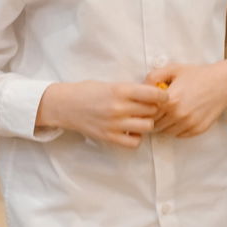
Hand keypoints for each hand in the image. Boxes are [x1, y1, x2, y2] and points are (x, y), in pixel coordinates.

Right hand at [36, 81, 167, 148]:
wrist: (65, 105)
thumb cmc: (88, 91)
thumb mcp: (110, 84)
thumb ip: (130, 90)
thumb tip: (154, 94)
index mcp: (120, 90)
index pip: (153, 94)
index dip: (162, 95)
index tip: (162, 96)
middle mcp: (119, 107)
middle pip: (152, 111)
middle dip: (154, 108)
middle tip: (150, 107)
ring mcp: (114, 124)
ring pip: (147, 127)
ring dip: (147, 123)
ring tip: (140, 119)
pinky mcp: (109, 137)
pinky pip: (135, 142)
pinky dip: (136, 137)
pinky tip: (131, 130)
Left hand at [146, 60, 226, 137]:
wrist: (223, 83)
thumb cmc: (197, 74)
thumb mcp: (174, 69)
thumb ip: (153, 76)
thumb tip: (140, 88)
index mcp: (170, 100)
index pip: (147, 114)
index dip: (145, 110)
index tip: (146, 106)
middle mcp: (179, 115)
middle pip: (155, 125)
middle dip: (154, 118)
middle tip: (157, 110)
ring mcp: (189, 124)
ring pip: (166, 132)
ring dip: (165, 124)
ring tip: (169, 113)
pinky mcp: (197, 130)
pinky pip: (179, 135)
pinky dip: (176, 128)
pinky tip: (180, 116)